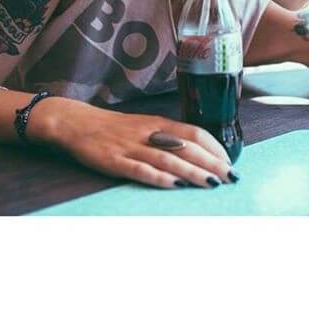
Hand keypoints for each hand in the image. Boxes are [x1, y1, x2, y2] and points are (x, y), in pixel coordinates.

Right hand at [29, 97, 236, 188]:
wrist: (76, 123)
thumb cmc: (115, 128)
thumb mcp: (145, 126)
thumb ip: (168, 137)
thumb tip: (198, 153)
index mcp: (158, 123)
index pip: (194, 131)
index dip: (214, 147)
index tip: (230, 162)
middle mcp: (148, 133)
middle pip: (186, 146)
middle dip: (212, 163)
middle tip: (231, 177)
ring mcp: (131, 147)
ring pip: (168, 158)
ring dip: (192, 172)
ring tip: (212, 184)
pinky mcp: (114, 161)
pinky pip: (139, 169)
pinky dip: (158, 177)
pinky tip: (174, 185)